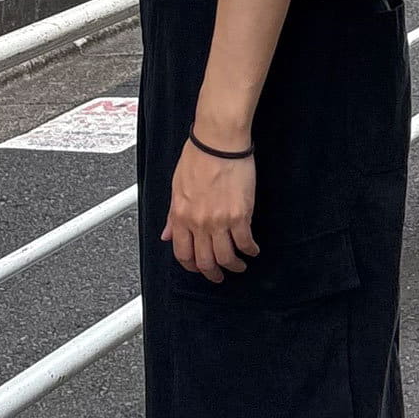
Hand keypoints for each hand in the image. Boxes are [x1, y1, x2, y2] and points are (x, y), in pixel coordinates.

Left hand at [163, 140, 259, 281]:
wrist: (218, 142)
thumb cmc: (198, 156)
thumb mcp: (176, 187)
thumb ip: (172, 215)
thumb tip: (166, 235)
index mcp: (180, 215)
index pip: (182, 253)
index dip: (191, 266)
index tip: (198, 268)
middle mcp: (198, 222)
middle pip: (204, 261)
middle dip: (212, 274)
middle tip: (219, 275)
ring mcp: (219, 221)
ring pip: (226, 258)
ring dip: (233, 266)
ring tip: (239, 265)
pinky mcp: (240, 215)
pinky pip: (245, 242)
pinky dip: (250, 250)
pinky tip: (252, 250)